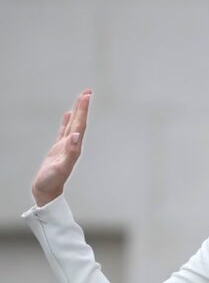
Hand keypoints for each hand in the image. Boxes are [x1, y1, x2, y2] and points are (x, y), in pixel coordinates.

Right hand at [32, 89, 91, 206]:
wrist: (47, 192)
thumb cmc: (52, 182)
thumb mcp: (61, 167)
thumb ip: (70, 152)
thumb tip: (76, 136)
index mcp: (74, 147)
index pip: (80, 125)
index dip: (83, 110)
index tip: (87, 96)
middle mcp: (72, 145)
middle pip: (79, 122)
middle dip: (82, 107)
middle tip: (87, 91)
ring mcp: (65, 146)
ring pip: (72, 125)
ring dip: (77, 112)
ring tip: (80, 98)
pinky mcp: (58, 149)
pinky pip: (63, 131)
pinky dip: (66, 122)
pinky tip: (67, 115)